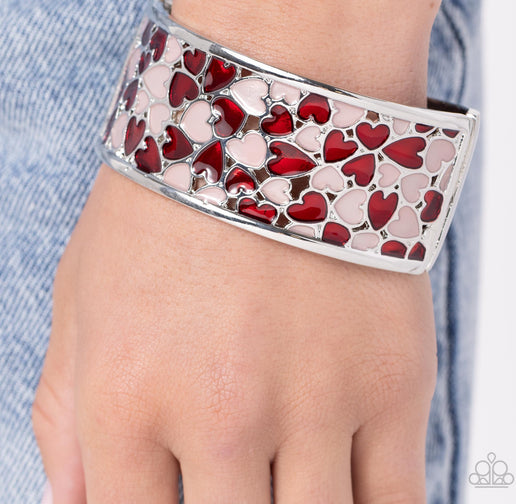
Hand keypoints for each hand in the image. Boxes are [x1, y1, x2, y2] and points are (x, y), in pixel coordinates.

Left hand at [33, 161, 436, 502]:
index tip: (177, 498)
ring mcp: (315, 402)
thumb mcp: (83, 291)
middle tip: (234, 483)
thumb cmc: (176, 187)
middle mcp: (220, 413)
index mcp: (126, 397)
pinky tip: (348, 487)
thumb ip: (66, 413)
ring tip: (284, 481)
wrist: (280, 105)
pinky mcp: (395, 380)